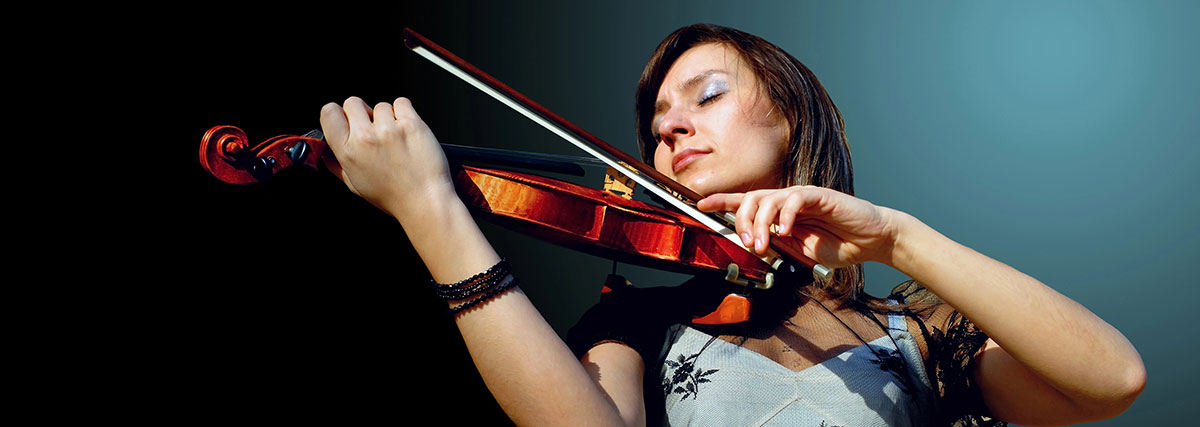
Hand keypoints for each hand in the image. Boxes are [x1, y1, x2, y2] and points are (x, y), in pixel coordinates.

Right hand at [319, 96, 454, 220]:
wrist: (425, 200)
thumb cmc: (393, 196)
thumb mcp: (356, 185)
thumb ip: (337, 166)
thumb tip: (325, 154)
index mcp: (348, 151)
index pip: (329, 112)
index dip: (338, 114)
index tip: (346, 119)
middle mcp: (365, 137)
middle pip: (353, 102)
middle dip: (363, 113)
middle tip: (374, 130)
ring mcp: (389, 129)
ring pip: (381, 106)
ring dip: (388, 118)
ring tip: (396, 139)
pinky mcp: (411, 124)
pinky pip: (402, 103)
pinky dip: (405, 113)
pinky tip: (407, 131)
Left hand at [696, 186, 901, 268]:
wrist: (871, 241)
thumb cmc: (837, 245)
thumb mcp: (799, 251)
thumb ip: (777, 245)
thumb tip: (753, 245)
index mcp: (780, 214)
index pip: (745, 202)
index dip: (722, 201)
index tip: (700, 204)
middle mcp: (787, 201)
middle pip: (751, 198)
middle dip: (742, 221)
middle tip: (748, 244)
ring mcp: (802, 196)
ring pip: (768, 198)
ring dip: (760, 224)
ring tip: (763, 244)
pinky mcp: (819, 195)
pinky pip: (794, 199)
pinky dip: (784, 215)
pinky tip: (785, 230)